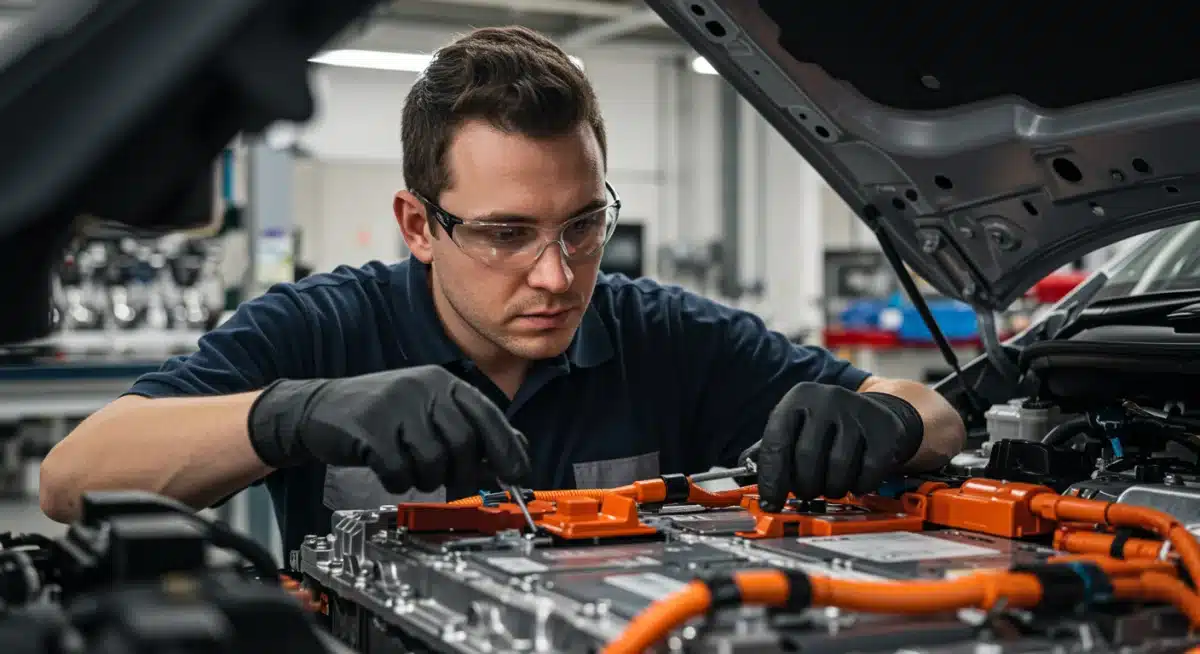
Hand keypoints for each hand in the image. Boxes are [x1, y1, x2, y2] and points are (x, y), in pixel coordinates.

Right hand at [246, 366, 529, 492]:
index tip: (518, 476)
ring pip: (433, 461)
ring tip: (412, 472)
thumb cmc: (381, 417)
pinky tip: (388, 471)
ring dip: (426, 479)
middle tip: (452, 484)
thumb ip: (470, 428)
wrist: (318, 410)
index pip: (487, 416)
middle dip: (463, 474)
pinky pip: (398, 470)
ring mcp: (395, 406)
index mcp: (442, 383)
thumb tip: (517, 452)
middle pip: (464, 443)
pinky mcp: (368, 429)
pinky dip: (397, 481)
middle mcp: (422, 388)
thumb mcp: (428, 414)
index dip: (507, 449)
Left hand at [747, 382, 923, 510]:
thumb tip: (742, 471)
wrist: (880, 414)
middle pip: (806, 459)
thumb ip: (768, 449)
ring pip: (838, 469)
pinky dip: (859, 486)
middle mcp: (826, 399)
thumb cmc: (829, 428)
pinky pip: (867, 473)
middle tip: (807, 493)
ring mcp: (858, 412)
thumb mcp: (795, 429)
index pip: (776, 442)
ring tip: (831, 485)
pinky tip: (856, 480)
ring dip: (832, 489)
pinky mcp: (884, 430)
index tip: (770, 503)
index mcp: (797, 399)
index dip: (771, 479)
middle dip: (804, 486)